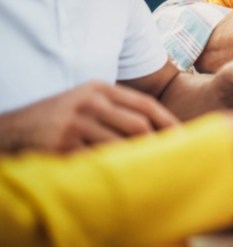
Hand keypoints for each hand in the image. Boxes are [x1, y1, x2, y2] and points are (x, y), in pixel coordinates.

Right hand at [0, 82, 177, 153]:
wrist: (14, 129)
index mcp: (100, 89)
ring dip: (136, 160)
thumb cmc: (61, 117)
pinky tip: (117, 175)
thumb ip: (118, 109)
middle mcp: (90, 102)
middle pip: (138, 125)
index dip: (167, 122)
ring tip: (146, 169)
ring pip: (121, 145)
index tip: (183, 138)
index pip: (145, 104)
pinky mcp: (64, 144)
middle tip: (168, 159)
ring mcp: (76, 123)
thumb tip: (158, 128)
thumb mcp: (87, 101)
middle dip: (156, 144)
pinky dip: (111, 169)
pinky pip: (98, 160)